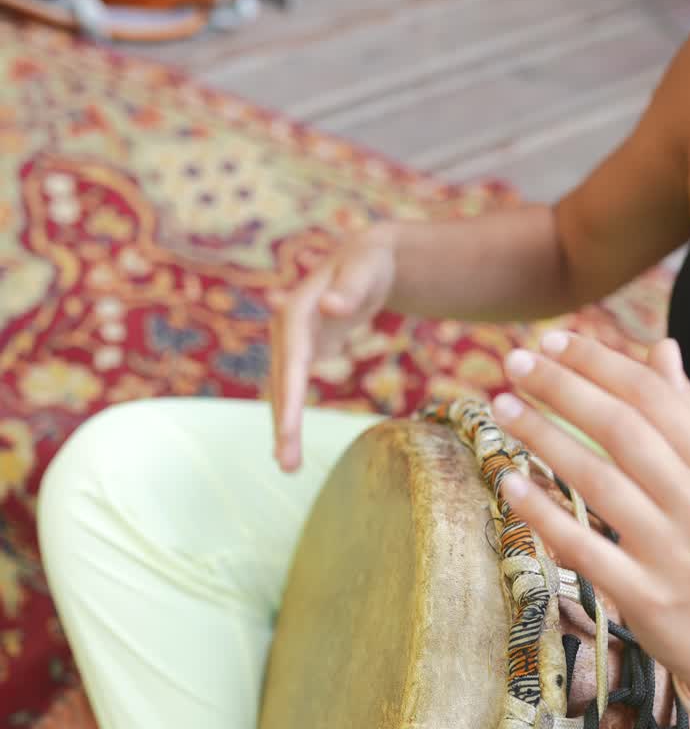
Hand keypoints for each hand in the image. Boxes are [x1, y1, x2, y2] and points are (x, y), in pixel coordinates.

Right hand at [269, 228, 395, 470]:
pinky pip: (292, 390)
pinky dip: (290, 418)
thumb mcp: (366, 269)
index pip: (291, 361)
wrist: (365, 261)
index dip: (290, 397)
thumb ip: (351, 288)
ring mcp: (290, 343)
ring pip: (284, 391)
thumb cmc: (368, 263)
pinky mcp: (301, 354)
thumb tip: (331, 306)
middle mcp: (285, 330)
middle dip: (283, 424)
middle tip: (287, 466)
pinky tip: (290, 447)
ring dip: (283, 428)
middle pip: (282, 383)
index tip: (289, 431)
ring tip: (288, 467)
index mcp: (296, 311)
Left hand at [492, 333, 689, 693]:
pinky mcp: (648, 598)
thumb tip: (660, 350)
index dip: (600, 364)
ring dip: (545, 438)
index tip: (553, 342)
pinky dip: (546, 515)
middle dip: (564, 389)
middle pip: (622, 430)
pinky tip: (511, 484)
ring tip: (502, 408)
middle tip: (515, 363)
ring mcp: (673, 552)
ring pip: (599, 482)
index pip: (655, 398)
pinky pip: (587, 549)